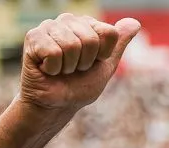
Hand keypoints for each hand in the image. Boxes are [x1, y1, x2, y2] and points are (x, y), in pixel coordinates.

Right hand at [19, 14, 140, 111]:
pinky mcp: (33, 37)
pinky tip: (47, 69)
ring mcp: (49, 26)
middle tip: (74, 69)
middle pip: (90, 39)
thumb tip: (135, 22)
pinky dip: (53, 69)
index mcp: (87, 24)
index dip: (103, 55)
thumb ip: (118, 44)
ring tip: (61, 69)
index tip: (91, 63)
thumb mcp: (105, 66)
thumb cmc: (79, 86)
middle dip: (85, 63)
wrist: (56, 105)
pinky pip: (53, 52)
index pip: (109, 32)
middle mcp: (68, 20)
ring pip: (71, 45)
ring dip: (68, 67)